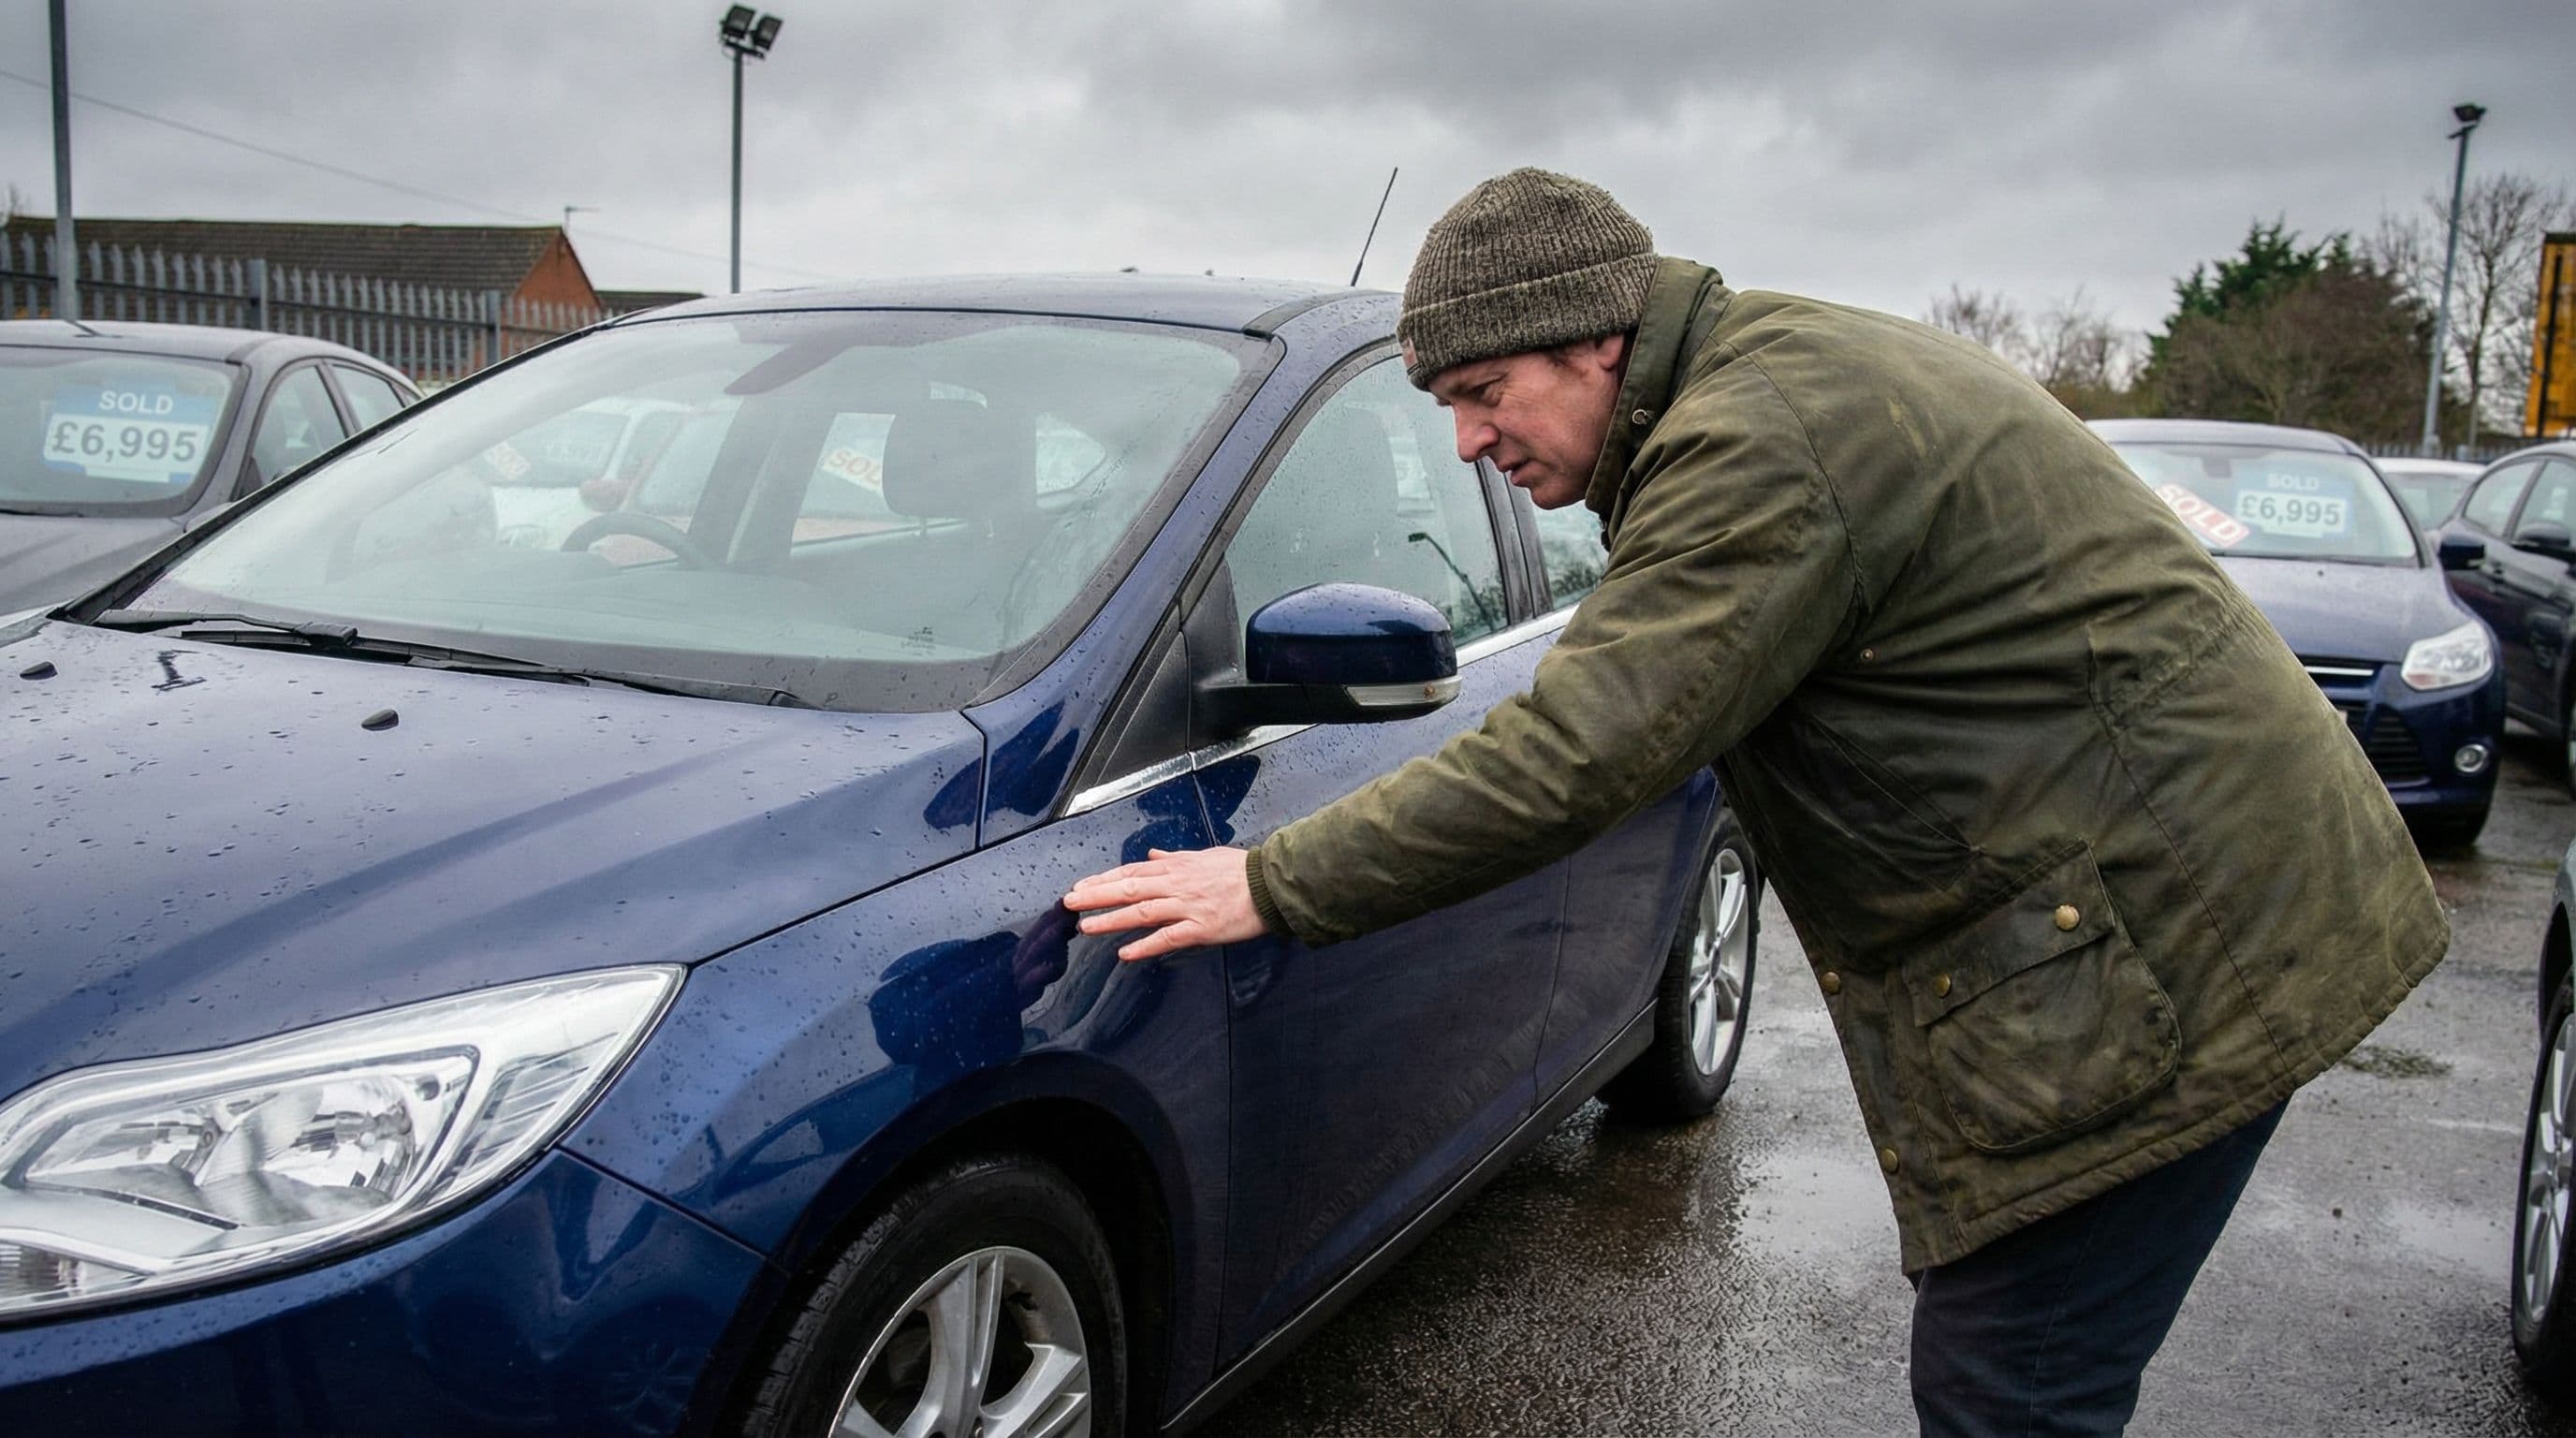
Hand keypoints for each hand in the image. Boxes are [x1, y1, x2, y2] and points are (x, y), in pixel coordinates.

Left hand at [1063, 847, 1264, 961]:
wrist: (1271, 885)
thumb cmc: (1241, 871)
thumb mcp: (1205, 856)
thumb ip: (1176, 859)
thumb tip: (1153, 857)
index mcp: (1177, 867)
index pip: (1131, 873)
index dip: (1103, 879)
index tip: (1080, 886)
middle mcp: (1177, 885)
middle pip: (1129, 889)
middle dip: (1096, 896)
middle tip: (1069, 903)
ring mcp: (1188, 906)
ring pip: (1142, 912)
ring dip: (1111, 920)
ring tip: (1086, 926)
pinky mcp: (1201, 928)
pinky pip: (1168, 938)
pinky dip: (1145, 946)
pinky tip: (1125, 953)